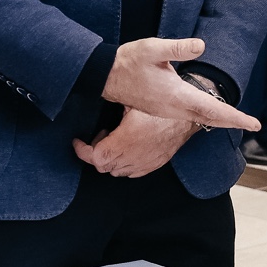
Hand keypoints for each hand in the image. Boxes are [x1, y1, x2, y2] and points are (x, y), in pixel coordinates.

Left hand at [73, 110, 197, 177]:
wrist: (189, 115)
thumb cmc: (162, 105)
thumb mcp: (133, 100)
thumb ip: (114, 102)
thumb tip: (98, 94)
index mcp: (126, 141)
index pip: (96, 157)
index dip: (82, 151)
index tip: (78, 142)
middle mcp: (134, 156)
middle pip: (104, 166)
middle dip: (96, 153)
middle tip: (99, 137)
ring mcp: (145, 162)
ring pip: (117, 172)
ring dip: (110, 160)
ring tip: (114, 141)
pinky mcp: (155, 164)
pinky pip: (133, 173)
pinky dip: (125, 165)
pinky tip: (128, 149)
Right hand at [100, 37, 258, 131]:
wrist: (106, 76)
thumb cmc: (129, 61)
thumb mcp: (152, 48)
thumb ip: (176, 48)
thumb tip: (200, 46)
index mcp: (177, 95)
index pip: (212, 109)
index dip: (235, 117)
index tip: (253, 123)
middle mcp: (175, 108)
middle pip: (211, 118)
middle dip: (234, 121)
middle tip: (254, 124)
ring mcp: (169, 111)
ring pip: (201, 118)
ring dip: (221, 120)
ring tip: (239, 120)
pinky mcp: (164, 109)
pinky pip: (191, 116)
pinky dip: (206, 117)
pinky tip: (211, 113)